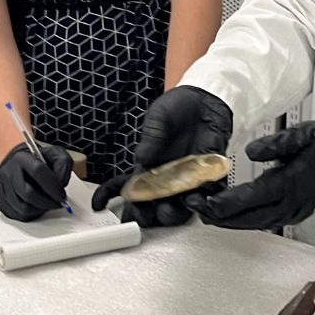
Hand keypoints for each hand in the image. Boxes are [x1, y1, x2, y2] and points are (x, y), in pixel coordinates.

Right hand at [0, 142, 72, 221]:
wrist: (20, 164)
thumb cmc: (38, 160)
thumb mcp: (55, 155)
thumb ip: (63, 165)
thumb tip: (61, 183)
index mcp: (21, 158)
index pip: (37, 171)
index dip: (52, 186)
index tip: (61, 195)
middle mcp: (8, 172)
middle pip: (28, 194)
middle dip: (47, 202)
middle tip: (57, 202)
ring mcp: (3, 188)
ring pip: (23, 207)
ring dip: (40, 209)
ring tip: (47, 202)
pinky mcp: (1, 201)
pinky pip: (19, 214)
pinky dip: (32, 213)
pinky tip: (38, 205)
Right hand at [91, 85, 232, 226]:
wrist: (205, 99)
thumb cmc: (177, 108)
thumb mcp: (158, 117)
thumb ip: (151, 136)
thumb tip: (142, 158)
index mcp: (150, 166)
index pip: (131, 188)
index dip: (116, 199)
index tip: (105, 205)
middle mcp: (168, 177)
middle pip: (155, 205)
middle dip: (149, 215)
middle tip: (146, 214)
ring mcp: (189, 177)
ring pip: (180, 206)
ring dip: (174, 213)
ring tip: (170, 210)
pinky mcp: (210, 173)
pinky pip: (208, 192)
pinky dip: (204, 198)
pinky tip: (198, 197)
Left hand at [186, 121, 314, 230]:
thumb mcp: (303, 134)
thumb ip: (276, 144)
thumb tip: (251, 151)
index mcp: (288, 184)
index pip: (248, 199)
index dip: (222, 203)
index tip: (201, 201)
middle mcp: (289, 204)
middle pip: (245, 219)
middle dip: (217, 216)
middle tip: (194, 208)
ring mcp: (292, 212)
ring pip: (253, 224)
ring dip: (228, 221)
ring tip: (206, 212)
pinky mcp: (293, 214)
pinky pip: (263, 222)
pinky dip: (243, 220)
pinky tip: (231, 214)